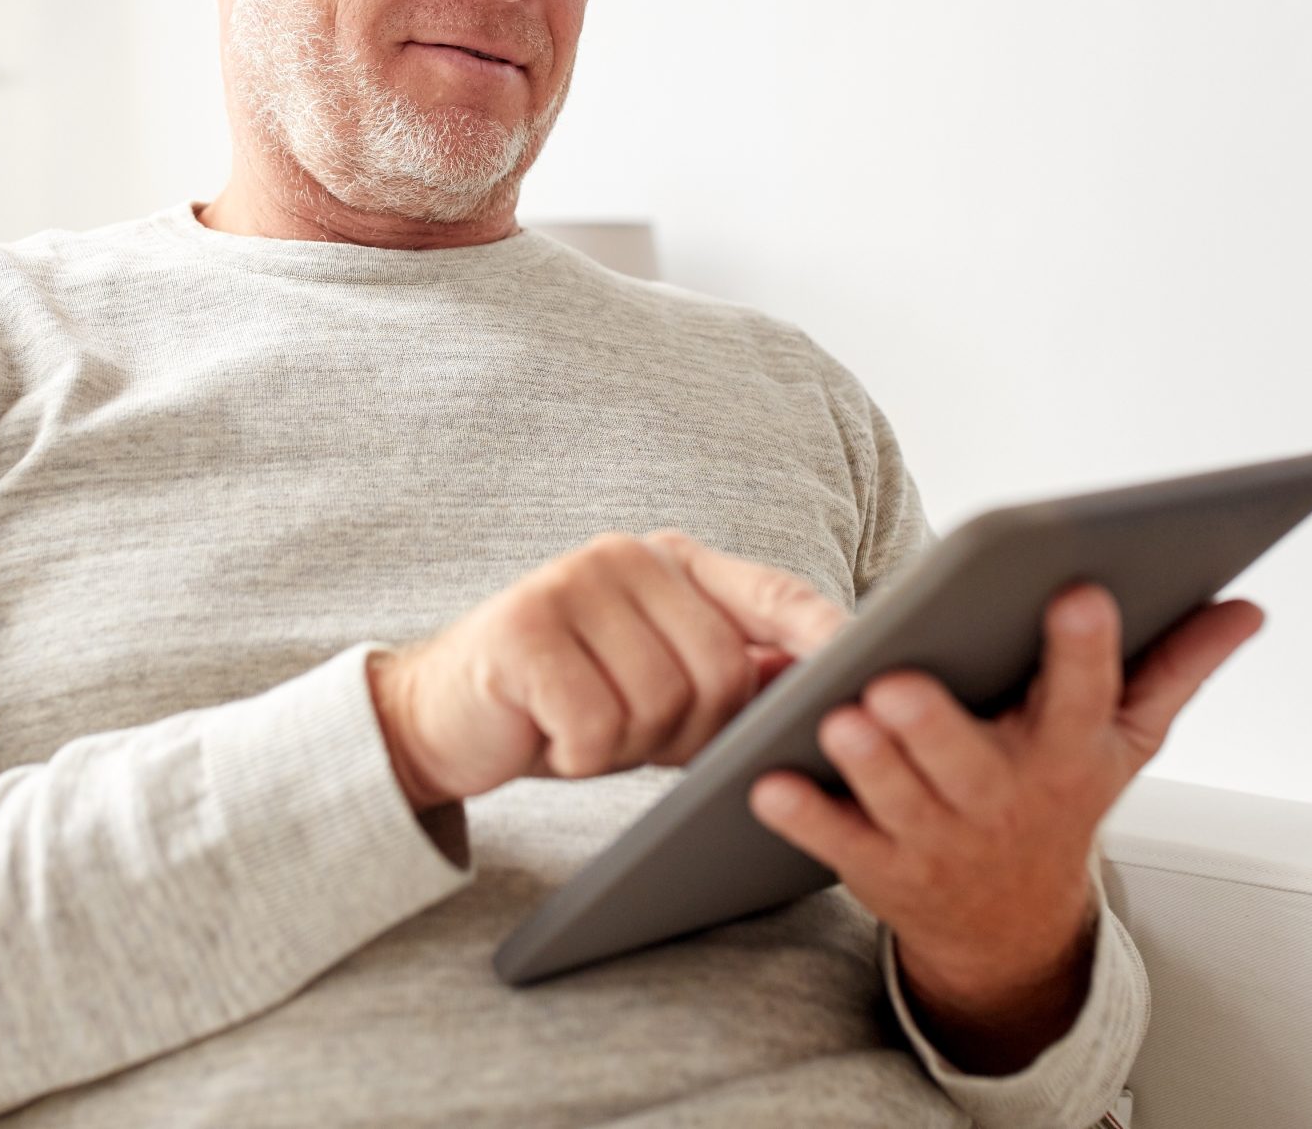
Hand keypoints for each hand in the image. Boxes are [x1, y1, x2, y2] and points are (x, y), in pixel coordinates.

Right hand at [368, 530, 847, 809]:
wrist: (439, 717)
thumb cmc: (564, 703)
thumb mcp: (656, 684)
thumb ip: (733, 671)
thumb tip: (825, 674)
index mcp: (671, 561)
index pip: (772, 591)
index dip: (824, 633)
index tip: (872, 666)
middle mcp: (625, 555)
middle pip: (722, 670)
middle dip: (690, 732)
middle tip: (634, 738)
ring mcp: (571, 585)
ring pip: (662, 702)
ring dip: (629, 746)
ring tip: (585, 730)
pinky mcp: (521, 631)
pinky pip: (598, 726)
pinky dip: (580, 755)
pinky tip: (549, 737)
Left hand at [748, 583, 1265, 1017]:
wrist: (1010, 926)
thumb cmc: (1061, 796)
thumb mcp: (1127, 741)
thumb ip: (1178, 666)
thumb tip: (1247, 603)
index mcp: (1069, 753)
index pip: (1086, 694)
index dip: (1085, 648)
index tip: (1078, 591)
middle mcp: (1005, 798)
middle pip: (972, 761)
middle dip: (937, 726)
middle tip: (901, 681)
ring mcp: (940, 839)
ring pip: (899, 798)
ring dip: (870, 763)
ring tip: (839, 716)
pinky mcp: (880, 868)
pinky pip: (836, 842)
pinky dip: (804, 815)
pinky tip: (768, 782)